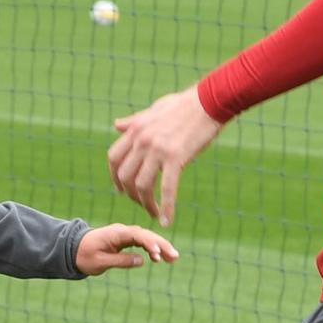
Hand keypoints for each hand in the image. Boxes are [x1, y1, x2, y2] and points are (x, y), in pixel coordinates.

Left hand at [76, 223, 178, 275]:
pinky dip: (152, 248)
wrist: (72, 249)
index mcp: (116, 233)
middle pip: (146, 235)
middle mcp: (122, 231)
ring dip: (160, 247)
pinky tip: (160, 257)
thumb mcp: (100, 262)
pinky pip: (142, 242)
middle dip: (161, 245)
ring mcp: (125, 234)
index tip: (158, 255)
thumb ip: (120, 261)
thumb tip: (141, 261)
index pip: (137, 235)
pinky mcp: (125, 240)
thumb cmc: (84, 256)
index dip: (150, 244)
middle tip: (174, 256)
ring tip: (173, 258)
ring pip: (147, 238)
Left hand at [108, 86, 222, 223]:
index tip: (121, 189)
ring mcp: (157, 150)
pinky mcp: (176, 158)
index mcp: (135, 129)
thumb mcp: (153, 109)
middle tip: (141, 203)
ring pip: (142, 186)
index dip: (115, 177)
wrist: (209, 101)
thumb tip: (117, 125)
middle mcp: (142, 140)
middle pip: (125, 176)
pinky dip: (166, 208)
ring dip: (146, 204)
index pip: (113, 158)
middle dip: (130, 194)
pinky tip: (167, 221)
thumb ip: (134, 121)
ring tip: (153, 213)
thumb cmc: (184, 104)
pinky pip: (167, 189)